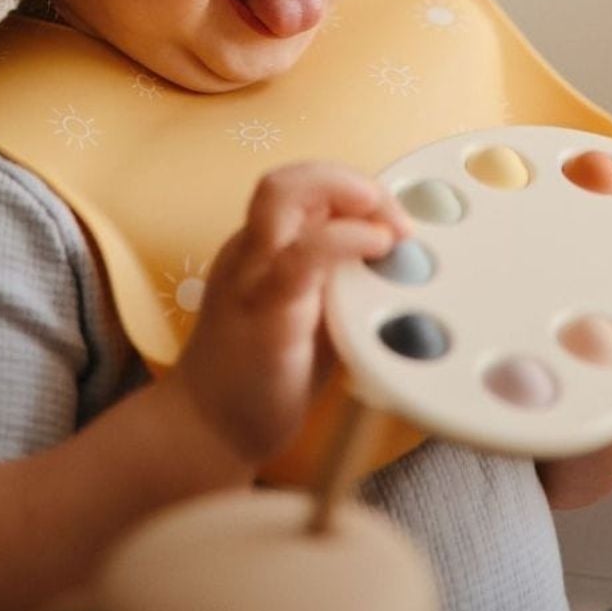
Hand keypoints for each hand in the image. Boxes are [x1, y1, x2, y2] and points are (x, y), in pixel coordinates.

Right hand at [166, 162, 410, 463]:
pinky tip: (377, 249)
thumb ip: (343, 279)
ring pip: (283, 196)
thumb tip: (406, 259)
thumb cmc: (263, 374)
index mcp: (263, 248)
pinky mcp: (266, 313)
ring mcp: (254, 277)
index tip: (394, 221)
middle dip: (351, 182)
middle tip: (395, 218)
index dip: (354, 188)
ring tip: (390, 229)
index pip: (304, 187)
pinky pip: (301, 257)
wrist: (206, 431)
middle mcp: (253, 251)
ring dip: (348, 195)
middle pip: (290, 179)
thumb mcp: (313, 312)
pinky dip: (346, 240)